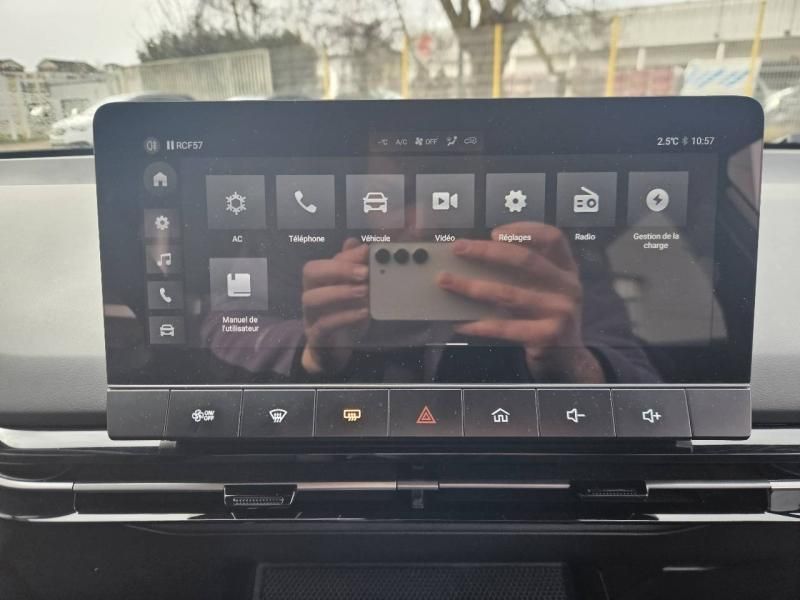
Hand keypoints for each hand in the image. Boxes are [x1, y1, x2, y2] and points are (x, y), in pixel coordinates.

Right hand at [300, 239, 369, 373]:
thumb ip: (353, 268)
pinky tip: (363, 313)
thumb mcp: (351, 290)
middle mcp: (310, 294)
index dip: (345, 255)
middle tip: (364, 272)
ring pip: (312, 298)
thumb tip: (357, 242)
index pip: (325, 259)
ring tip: (365, 291)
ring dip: (340, 292)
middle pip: (310, 272)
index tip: (367, 252)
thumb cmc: (342, 315)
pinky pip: (324, 325)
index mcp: (318, 280)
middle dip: (338, 269)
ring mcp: (310, 316)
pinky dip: (345, 317)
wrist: (332, 351)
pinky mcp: (316, 336)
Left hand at [437, 222, 603, 381]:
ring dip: (471, 286)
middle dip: (487, 252)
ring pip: (508, 294)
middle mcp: (568, 286)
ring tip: (446, 281)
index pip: (552, 237)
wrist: (566, 358)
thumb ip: (522, 271)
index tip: (494, 233)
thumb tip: (473, 253)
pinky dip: (478, 324)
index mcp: (566, 268)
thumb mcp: (544, 289)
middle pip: (526, 260)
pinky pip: (504, 327)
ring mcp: (561, 311)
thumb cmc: (545, 316)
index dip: (524, 230)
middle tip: (458, 249)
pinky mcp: (548, 335)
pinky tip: (459, 322)